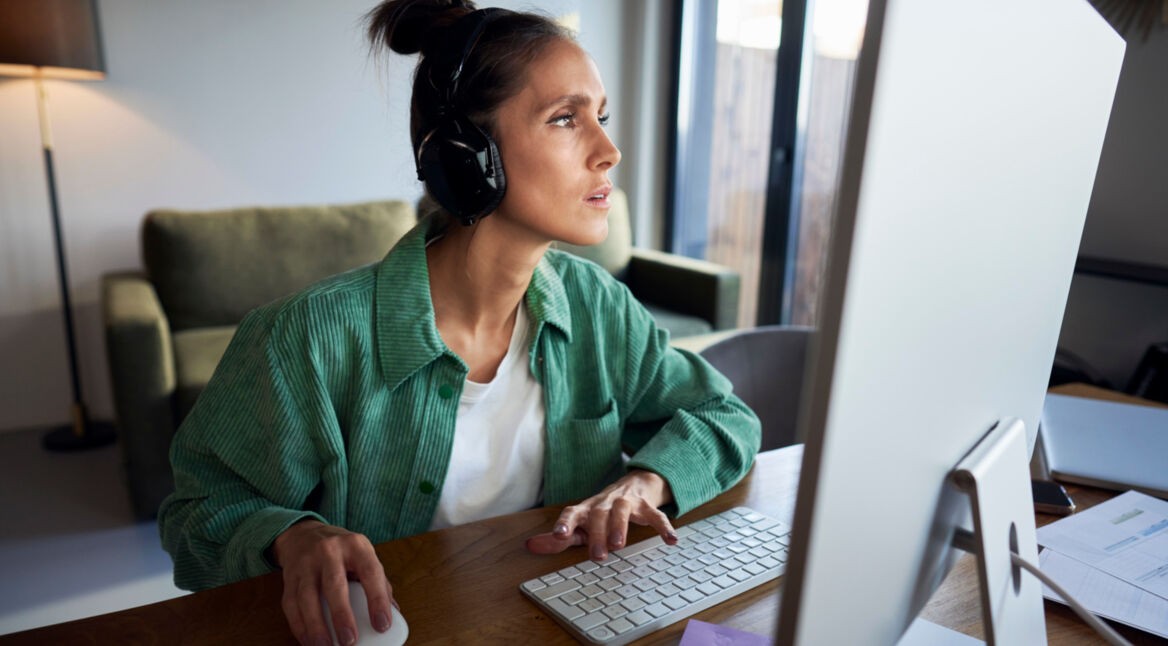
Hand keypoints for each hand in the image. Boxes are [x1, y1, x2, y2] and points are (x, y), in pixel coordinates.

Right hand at [271, 520, 394, 645]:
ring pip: (308, 597)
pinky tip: (309, 642)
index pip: (370, 572)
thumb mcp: (363, 556)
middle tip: (350, 641)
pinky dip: (300, 627)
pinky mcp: (289, 577)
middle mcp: (330, 551)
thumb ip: (379, 583)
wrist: (304, 535)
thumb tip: (393, 616)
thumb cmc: (342, 552)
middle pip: (335, 585)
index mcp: (356, 546)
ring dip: (316, 626)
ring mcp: (306, 563)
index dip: (377, 600)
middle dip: (342, 615)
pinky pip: (291, 605)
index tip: (382, 625)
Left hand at [525, 469, 677, 560]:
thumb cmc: (602, 510)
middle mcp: (604, 503)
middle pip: (599, 515)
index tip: (559, 535)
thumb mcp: (580, 523)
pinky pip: (655, 515)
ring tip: (620, 544)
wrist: (634, 484)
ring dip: (620, 527)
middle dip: (597, 534)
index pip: (572, 513)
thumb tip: (530, 546)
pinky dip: (663, 527)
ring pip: (622, 511)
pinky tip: (671, 541)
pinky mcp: (646, 505)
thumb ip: (559, 537)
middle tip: (597, 556)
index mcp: (586, 509)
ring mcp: (626, 502)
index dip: (565, 524)